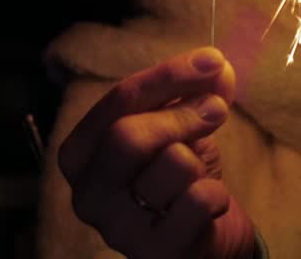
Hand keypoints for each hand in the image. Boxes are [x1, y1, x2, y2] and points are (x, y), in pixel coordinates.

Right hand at [57, 47, 256, 258]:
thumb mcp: (182, 127)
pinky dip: (216, 193)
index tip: (212, 60)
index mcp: (82, 152)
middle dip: (181, 115)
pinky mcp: (153, 251)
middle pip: (127, 135)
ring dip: (199, 159)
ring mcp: (115, 227)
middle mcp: (87, 191)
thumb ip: (195, 92)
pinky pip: (196, 201)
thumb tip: (217, 68)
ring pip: (169, 166)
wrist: (202, 235)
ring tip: (200, 171)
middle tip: (217, 110)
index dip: (168, 75)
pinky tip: (211, 201)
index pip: (117, 101)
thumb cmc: (180, 177)